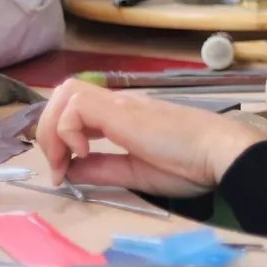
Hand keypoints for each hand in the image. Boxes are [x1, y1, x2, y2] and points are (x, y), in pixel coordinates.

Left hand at [36, 79, 265, 197]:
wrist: (218, 151)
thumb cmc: (190, 164)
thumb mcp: (136, 173)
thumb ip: (103, 169)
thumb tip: (70, 171)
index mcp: (123, 119)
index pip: (76, 110)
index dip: (58, 138)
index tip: (64, 172)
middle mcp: (118, 105)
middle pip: (64, 94)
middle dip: (47, 131)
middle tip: (59, 166)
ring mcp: (120, 103)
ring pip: (65, 93)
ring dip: (54, 127)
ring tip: (67, 159)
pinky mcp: (121, 108)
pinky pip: (76, 105)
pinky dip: (69, 130)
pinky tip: (83, 153)